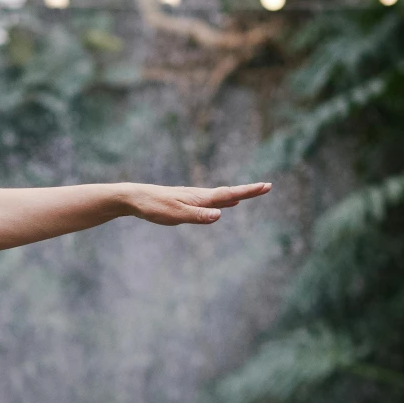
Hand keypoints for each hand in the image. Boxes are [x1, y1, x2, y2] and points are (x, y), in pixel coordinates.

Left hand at [119, 181, 271, 225]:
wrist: (136, 198)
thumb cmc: (155, 207)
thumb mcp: (176, 215)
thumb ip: (198, 216)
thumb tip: (220, 214)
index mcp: (200, 198)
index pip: (230, 194)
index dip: (248, 192)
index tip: (266, 186)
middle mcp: (200, 195)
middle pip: (229, 193)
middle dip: (248, 191)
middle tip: (267, 187)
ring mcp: (194, 198)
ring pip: (221, 196)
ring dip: (238, 195)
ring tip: (252, 193)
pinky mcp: (188, 202)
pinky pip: (212, 201)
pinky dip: (224, 201)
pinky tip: (225, 205)